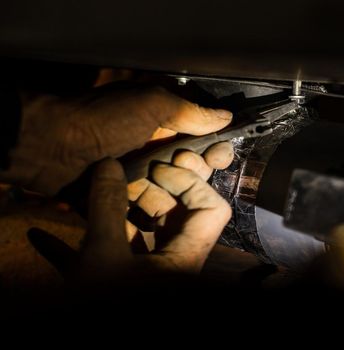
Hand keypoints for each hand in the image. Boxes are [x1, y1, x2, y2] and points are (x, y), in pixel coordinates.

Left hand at [1, 83, 232, 195]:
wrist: (49, 146)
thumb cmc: (102, 120)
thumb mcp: (150, 105)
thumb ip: (190, 111)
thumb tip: (226, 116)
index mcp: (162, 124)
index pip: (201, 139)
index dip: (214, 149)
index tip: (221, 156)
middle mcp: (152, 149)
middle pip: (190, 170)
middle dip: (195, 173)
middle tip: (186, 171)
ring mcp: (136, 175)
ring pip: (170, 193)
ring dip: (172, 195)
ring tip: (161, 193)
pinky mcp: (120, 198)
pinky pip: (145, 209)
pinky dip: (151, 212)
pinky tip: (155, 215)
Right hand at [29, 158, 231, 280]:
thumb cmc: (102, 308)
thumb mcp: (102, 257)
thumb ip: (107, 207)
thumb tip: (110, 164)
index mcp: (184, 260)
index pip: (211, 210)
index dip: (190, 183)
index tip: (157, 168)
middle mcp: (171, 267)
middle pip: (172, 217)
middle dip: (144, 193)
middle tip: (116, 179)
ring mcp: (143, 279)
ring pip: (137, 236)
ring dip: (109, 215)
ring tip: (80, 197)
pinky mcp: (114, 289)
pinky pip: (104, 260)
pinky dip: (77, 249)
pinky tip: (40, 238)